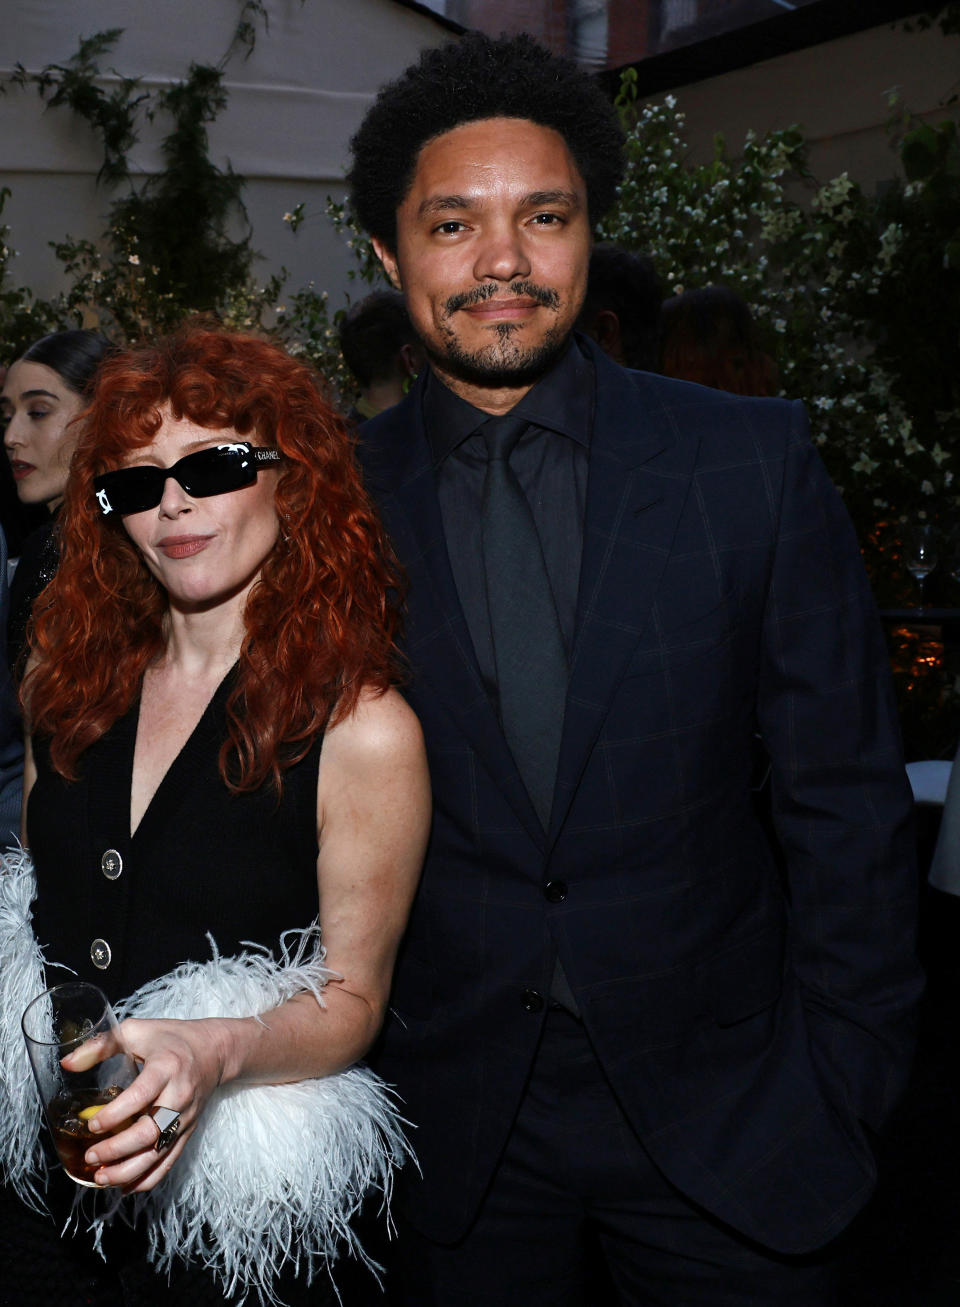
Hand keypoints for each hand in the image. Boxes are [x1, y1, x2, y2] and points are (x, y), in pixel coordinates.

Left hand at [63, 1016, 230, 1192]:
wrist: (216, 1050)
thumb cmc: (172, 1038)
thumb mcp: (137, 1030)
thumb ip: (102, 1045)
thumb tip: (67, 1064)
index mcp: (166, 1067)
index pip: (141, 1096)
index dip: (115, 1114)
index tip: (91, 1123)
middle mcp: (179, 1095)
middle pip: (151, 1131)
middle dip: (118, 1149)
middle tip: (91, 1155)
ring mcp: (185, 1117)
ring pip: (159, 1152)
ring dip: (129, 1171)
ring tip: (100, 1177)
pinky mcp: (188, 1130)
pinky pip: (170, 1160)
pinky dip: (148, 1179)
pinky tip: (125, 1187)